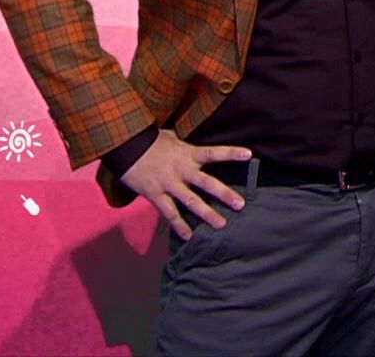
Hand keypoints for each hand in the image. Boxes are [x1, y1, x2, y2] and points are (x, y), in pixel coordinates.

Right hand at [117, 128, 251, 239]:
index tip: (249, 155)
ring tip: (222, 225)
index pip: (213, 152)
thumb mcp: (170, 137)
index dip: (231, 153)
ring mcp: (169, 184)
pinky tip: (188, 236)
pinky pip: (169, 213)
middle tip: (241, 204)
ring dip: (207, 214)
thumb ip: (183, 144)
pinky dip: (178, 225)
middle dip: (225, 194)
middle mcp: (181, 170)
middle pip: (207, 183)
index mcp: (187, 154)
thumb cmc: (150, 141)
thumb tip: (189, 139)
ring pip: (191, 202)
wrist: (126, 147)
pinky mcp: (155, 195)